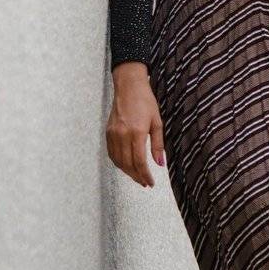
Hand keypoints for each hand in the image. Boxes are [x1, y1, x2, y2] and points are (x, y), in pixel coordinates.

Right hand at [106, 63, 165, 187]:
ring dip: (127, 172)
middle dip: (136, 176)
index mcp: (136, 132)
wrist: (129, 87)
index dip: (145, 175)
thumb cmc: (145, 101)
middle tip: (144, 183)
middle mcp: (122, 135)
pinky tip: (125, 165)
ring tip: (137, 176)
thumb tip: (160, 163)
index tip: (150, 182)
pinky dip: (118, 162)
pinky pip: (111, 153)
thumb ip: (158, 144)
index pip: (139, 161)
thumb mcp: (157, 122)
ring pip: (118, 161)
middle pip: (127, 164)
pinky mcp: (108, 132)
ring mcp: (113, 134)